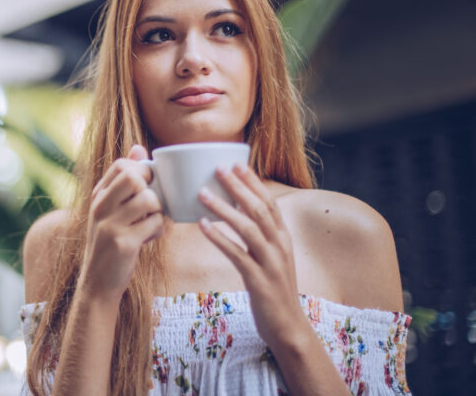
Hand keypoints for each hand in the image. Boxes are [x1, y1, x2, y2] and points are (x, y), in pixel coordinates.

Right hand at [78, 145, 164, 302]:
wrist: (98, 282)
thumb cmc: (111, 241)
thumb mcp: (111, 209)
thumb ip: (124, 180)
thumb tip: (139, 148)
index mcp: (97, 195)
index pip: (121, 165)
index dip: (141, 171)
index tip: (144, 187)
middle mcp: (100, 207)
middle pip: (135, 178)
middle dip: (152, 188)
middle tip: (151, 204)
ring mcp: (110, 224)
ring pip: (149, 199)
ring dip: (158, 211)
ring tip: (151, 222)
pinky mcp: (124, 243)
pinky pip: (155, 223)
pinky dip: (158, 229)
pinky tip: (149, 237)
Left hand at [197, 164, 303, 346]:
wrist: (289, 328)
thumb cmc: (274, 291)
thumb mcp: (272, 259)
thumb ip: (260, 237)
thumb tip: (238, 214)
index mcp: (283, 238)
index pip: (269, 203)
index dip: (253, 182)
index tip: (236, 163)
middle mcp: (280, 246)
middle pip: (259, 209)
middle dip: (238, 187)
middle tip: (218, 168)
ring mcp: (271, 263)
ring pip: (248, 228)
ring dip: (224, 208)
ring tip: (202, 193)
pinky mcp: (259, 281)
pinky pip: (237, 254)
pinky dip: (219, 238)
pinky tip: (203, 225)